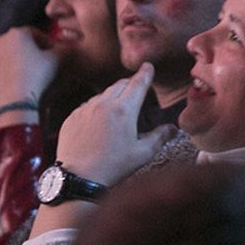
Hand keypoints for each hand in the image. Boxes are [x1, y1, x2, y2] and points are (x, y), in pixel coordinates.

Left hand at [0, 26, 57, 121]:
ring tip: (29, 73)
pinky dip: (6, 70)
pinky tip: (16, 80)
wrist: (16, 100)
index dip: (47, 42)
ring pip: (7, 54)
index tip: (54, 52)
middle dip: (31, 49)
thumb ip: (64, 48)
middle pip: (20, 42)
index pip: (35, 32)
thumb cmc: (39, 75)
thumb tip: (65, 47)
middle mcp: (0, 40)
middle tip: (42, 62)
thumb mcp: (59, 59)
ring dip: (18, 60)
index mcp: (18, 33)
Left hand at [53, 63, 174, 186]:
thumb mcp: (143, 153)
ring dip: (113, 96)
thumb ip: (160, 137)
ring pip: (102, 94)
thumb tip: (174, 128)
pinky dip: (97, 107)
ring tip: (119, 108)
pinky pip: (87, 106)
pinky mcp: (71, 118)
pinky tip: (100, 121)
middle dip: (129, 83)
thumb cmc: (114, 167)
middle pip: (119, 85)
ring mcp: (84, 110)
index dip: (145, 74)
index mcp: (124, 110)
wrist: (78, 178)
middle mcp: (102, 104)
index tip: (148, 66)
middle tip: (136, 86)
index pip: (137, 84)